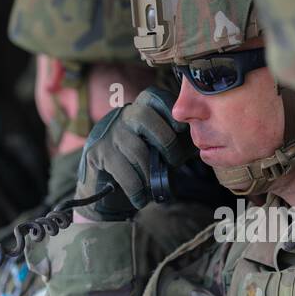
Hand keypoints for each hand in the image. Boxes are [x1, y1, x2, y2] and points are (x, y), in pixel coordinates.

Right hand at [75, 87, 191, 220]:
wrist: (105, 189)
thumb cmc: (141, 166)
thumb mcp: (161, 151)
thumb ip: (177, 143)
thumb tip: (198, 143)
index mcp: (140, 109)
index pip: (153, 96)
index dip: (169, 108)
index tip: (181, 127)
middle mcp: (121, 116)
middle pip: (145, 117)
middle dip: (166, 141)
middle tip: (174, 162)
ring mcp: (107, 133)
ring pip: (136, 149)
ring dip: (150, 172)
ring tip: (155, 186)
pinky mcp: (97, 153)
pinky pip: (123, 171)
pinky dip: (136, 189)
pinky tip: (141, 199)